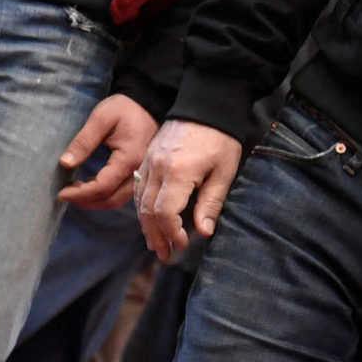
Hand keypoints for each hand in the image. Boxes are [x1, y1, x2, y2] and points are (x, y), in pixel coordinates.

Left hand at [58, 95, 157, 207]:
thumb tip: (65, 163)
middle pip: (112, 199)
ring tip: (74, 191)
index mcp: (129, 158)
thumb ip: (83, 142)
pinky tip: (89, 187)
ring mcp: (141, 174)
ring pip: (119, 199)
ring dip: (96, 200)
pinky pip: (123, 192)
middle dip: (87, 201)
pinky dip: (105, 195)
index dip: (81, 193)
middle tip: (65, 195)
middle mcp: (139, 171)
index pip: (103, 186)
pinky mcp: (139, 173)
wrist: (147, 104)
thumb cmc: (123, 108)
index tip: (61, 193)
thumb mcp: (100, 118)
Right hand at [133, 120, 244, 260]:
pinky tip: (149, 219)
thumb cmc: (220, 139)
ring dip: (146, 225)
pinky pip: (138, 188)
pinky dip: (142, 208)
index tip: (183, 245)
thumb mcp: (223, 172)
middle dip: (155, 235)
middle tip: (164, 255)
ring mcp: (148, 162)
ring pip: (138, 201)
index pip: (164, 213)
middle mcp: (157, 168)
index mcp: (178, 173)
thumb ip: (211, 203)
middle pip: (147, 211)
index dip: (172, 233)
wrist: (203, 106)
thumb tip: (203, 232)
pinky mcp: (146, 158)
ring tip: (155, 243)